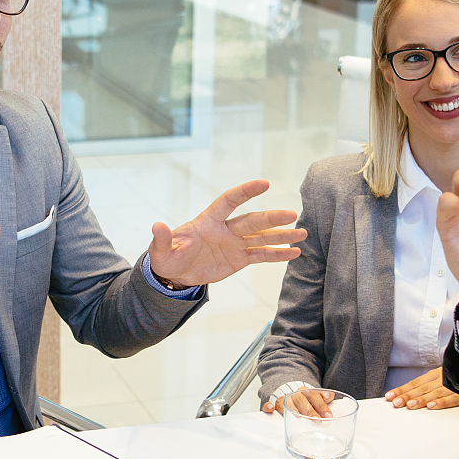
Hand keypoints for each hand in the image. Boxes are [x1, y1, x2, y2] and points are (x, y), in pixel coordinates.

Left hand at [147, 179, 304, 288]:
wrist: (176, 274)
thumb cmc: (168, 257)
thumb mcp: (162, 250)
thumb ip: (163, 238)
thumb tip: (156, 225)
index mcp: (208, 221)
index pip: (228, 201)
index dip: (245, 192)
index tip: (264, 183)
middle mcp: (226, 229)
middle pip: (252, 221)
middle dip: (271, 218)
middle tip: (291, 215)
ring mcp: (235, 243)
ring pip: (262, 237)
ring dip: (282, 235)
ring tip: (302, 232)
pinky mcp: (240, 259)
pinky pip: (262, 255)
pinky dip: (277, 254)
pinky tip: (294, 252)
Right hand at [261, 386, 336, 416]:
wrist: (283, 385)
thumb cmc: (301, 397)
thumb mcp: (312, 396)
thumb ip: (321, 397)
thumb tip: (330, 396)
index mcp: (305, 392)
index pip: (314, 396)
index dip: (321, 405)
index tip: (328, 415)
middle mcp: (294, 394)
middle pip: (302, 401)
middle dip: (309, 410)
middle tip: (316, 419)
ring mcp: (283, 399)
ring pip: (286, 402)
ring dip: (292, 409)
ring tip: (298, 416)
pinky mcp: (272, 403)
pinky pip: (268, 403)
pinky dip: (268, 406)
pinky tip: (271, 409)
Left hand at [383, 370, 458, 409]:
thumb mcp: (447, 378)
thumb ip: (432, 386)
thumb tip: (411, 397)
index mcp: (439, 373)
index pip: (417, 382)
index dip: (403, 389)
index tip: (390, 396)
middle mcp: (445, 377)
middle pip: (423, 387)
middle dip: (408, 395)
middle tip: (396, 402)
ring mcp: (456, 384)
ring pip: (436, 392)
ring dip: (422, 399)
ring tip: (410, 405)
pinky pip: (454, 398)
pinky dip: (443, 402)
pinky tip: (432, 406)